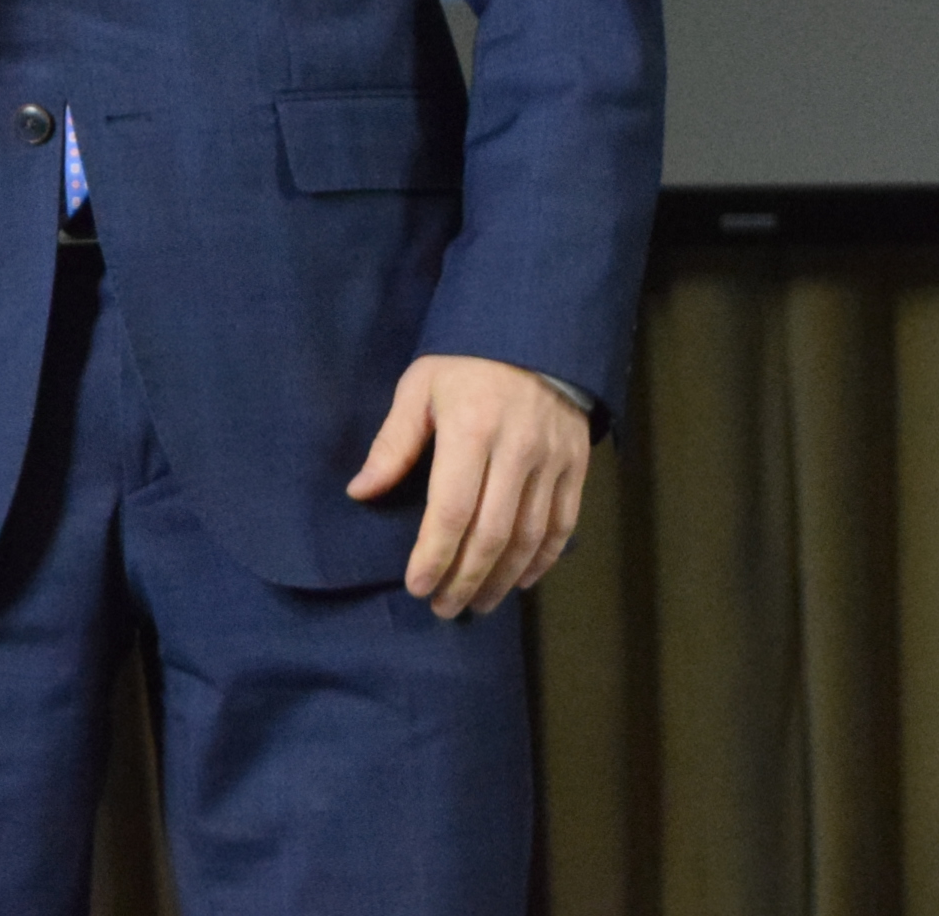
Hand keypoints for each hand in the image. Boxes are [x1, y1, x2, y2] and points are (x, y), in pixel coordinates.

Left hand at [348, 353, 589, 616]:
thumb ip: (393, 443)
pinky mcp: (577, 466)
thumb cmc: (465, 361)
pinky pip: (562, 525)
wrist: (536, 331)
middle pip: (492, 534)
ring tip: (478, 603)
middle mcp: (517, 450)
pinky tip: (521, 580)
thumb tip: (361, 492)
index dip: (434, 555)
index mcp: (472, 429)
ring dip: (503, 579)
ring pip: (529, 538)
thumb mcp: (419, 386)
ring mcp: (553, 461)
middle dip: (466, 579)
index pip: (452, 510)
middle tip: (444, 608)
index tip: (417, 587)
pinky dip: (543, 560)